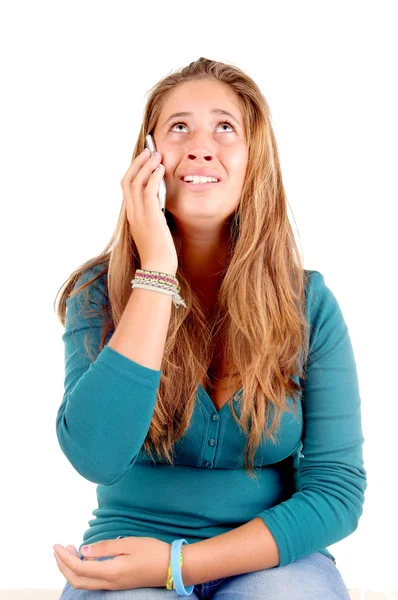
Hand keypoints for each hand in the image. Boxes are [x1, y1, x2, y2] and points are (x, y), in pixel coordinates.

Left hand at [53, 536, 170, 590]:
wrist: (171, 567)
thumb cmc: (152, 552)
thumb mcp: (128, 544)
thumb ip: (104, 548)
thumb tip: (83, 551)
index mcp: (110, 572)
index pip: (79, 568)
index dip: (64, 558)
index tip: (56, 545)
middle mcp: (109, 583)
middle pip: (77, 580)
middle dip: (62, 566)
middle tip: (58, 549)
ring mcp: (113, 585)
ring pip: (84, 582)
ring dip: (71, 569)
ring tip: (69, 551)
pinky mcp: (118, 583)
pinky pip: (93, 581)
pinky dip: (83, 571)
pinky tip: (86, 558)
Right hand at [121, 148, 177, 273]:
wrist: (158, 268)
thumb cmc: (159, 254)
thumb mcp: (153, 231)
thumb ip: (154, 217)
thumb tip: (161, 207)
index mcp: (132, 216)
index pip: (127, 188)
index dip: (133, 172)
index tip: (144, 162)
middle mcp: (132, 212)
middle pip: (127, 180)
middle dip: (137, 163)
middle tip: (148, 152)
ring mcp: (139, 214)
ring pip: (137, 182)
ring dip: (146, 166)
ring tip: (156, 155)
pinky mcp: (150, 215)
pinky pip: (148, 190)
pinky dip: (153, 176)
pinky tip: (160, 169)